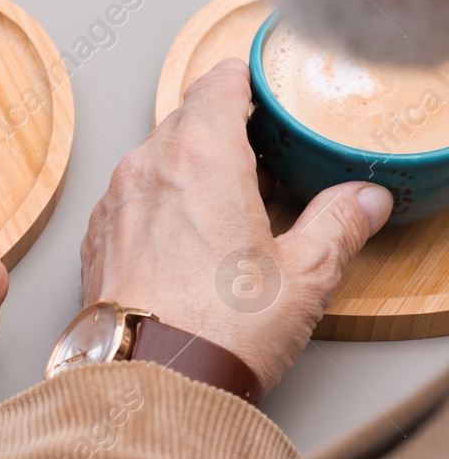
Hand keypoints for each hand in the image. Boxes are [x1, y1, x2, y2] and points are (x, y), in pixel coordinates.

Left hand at [81, 58, 392, 392]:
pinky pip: (128, 199)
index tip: (258, 83)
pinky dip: (155, 203)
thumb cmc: (220, 328)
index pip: (217, 85)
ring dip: (185, 168)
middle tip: (258, 152)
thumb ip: (337, 225)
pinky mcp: (96, 238)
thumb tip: (363, 200)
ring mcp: (115, 201)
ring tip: (224, 202)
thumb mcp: (303, 275)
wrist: (148, 380)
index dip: (241, 79)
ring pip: (152, 159)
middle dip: (220, 128)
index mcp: (201, 156)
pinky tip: (183, 238)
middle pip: (183, 120)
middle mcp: (147, 167)